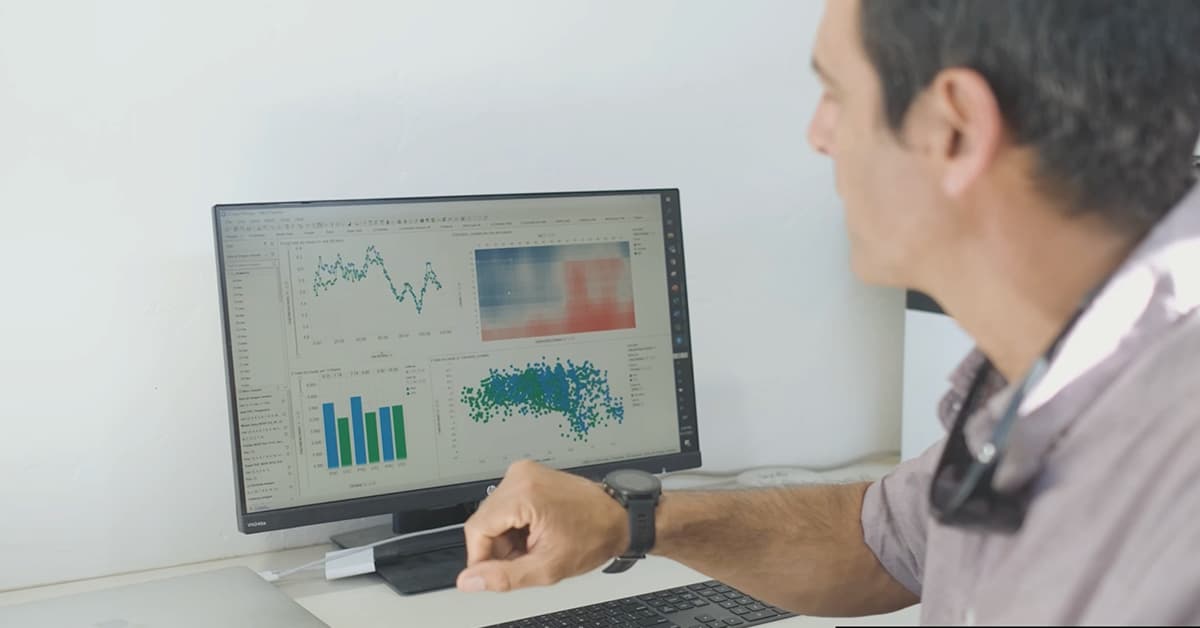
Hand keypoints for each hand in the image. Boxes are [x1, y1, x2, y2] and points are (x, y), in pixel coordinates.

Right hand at [456, 460, 628, 592]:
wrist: (618, 517)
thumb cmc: (593, 535)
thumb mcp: (547, 567)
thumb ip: (504, 577)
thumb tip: (469, 581)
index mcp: (523, 493)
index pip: (476, 529)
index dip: (481, 558)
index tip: (495, 572)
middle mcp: (520, 476)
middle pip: (483, 521)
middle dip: (497, 548)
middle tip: (526, 559)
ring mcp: (524, 473)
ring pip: (492, 515)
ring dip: (506, 537)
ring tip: (534, 544)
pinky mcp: (528, 476)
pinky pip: (504, 505)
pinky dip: (514, 525)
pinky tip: (534, 532)